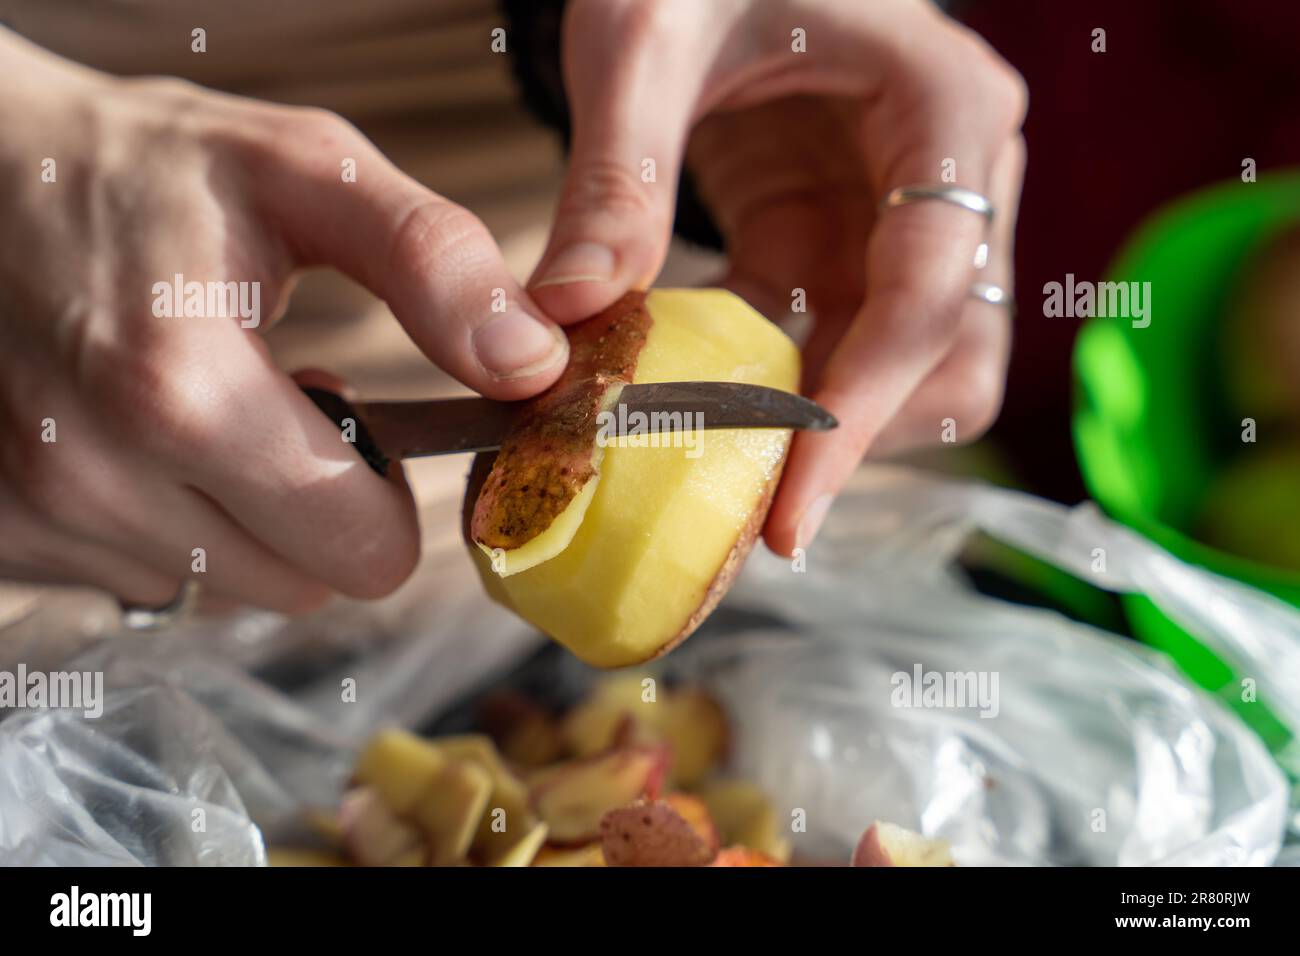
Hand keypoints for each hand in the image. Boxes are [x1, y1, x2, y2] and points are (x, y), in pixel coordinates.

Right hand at [0, 30, 568, 608]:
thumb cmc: (152, 168)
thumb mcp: (309, 175)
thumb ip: (436, 265)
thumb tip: (530, 363)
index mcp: (182, 392)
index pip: (366, 555)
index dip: (390, 496)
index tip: (364, 424)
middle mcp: (93, 479)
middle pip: (302, 588)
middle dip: (322, 512)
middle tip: (283, 406)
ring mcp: (36, 518)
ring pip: (224, 589)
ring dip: (242, 519)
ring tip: (206, 410)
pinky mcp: (2, 535)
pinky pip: (144, 580)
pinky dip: (167, 524)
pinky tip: (143, 437)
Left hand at [527, 0, 1025, 553]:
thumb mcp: (646, 38)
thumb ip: (617, 175)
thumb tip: (571, 317)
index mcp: (944, 112)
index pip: (929, 294)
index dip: (863, 412)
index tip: (790, 509)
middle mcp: (954, 177)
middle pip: (948, 356)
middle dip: (855, 437)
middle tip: (746, 512)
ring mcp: (903, 219)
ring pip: (903, 372)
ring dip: (816, 426)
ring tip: (711, 467)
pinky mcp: (844, 244)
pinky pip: (828, 348)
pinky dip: (769, 392)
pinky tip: (693, 405)